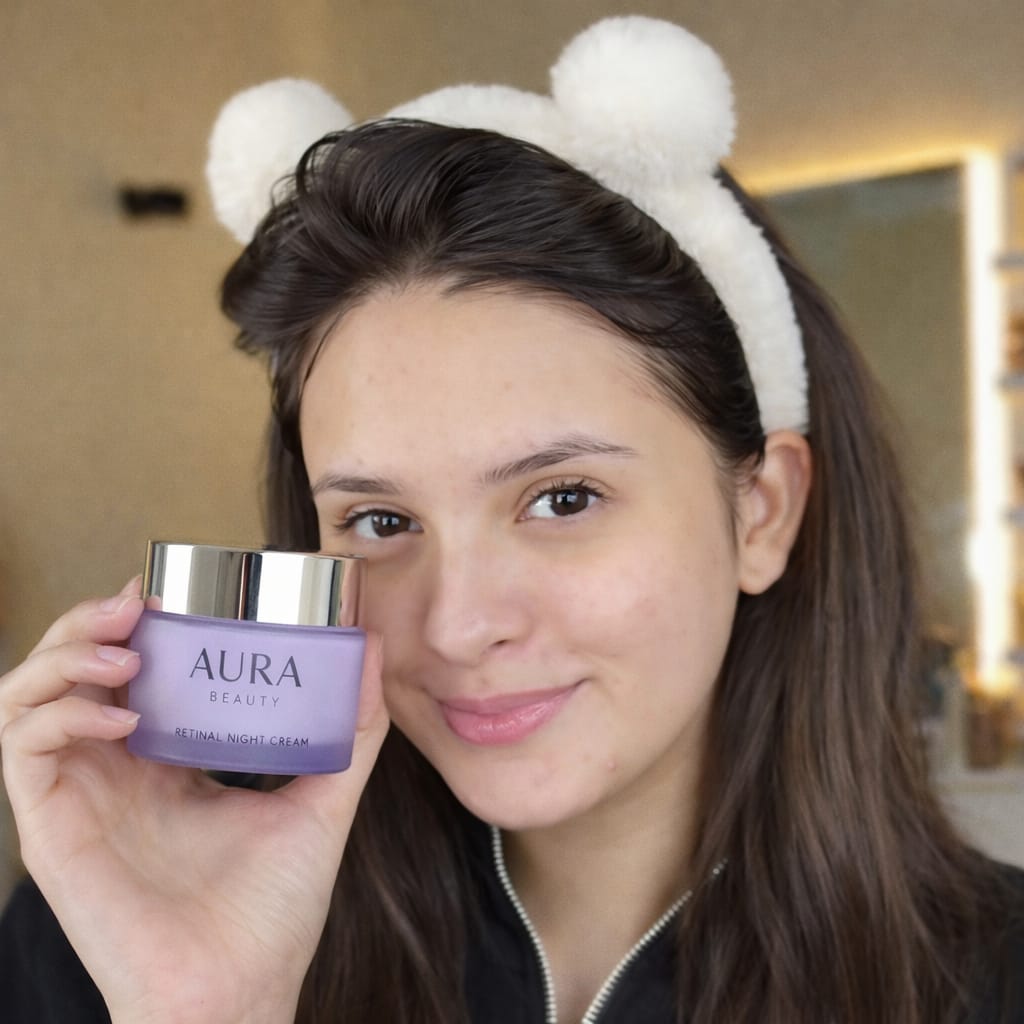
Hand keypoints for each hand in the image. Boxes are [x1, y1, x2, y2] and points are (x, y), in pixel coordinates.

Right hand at [0, 579, 388, 1023]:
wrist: (239, 993)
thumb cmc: (272, 910)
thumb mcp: (322, 797)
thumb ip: (353, 727)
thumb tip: (373, 646)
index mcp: (168, 759)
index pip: (133, 670)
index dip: (137, 621)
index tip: (171, 587)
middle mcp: (116, 770)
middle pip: (72, 668)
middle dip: (91, 622)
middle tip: (136, 600)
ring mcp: (80, 796)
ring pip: (28, 696)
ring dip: (64, 655)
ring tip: (124, 650)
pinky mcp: (53, 828)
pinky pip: (23, 749)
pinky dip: (58, 715)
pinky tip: (117, 717)